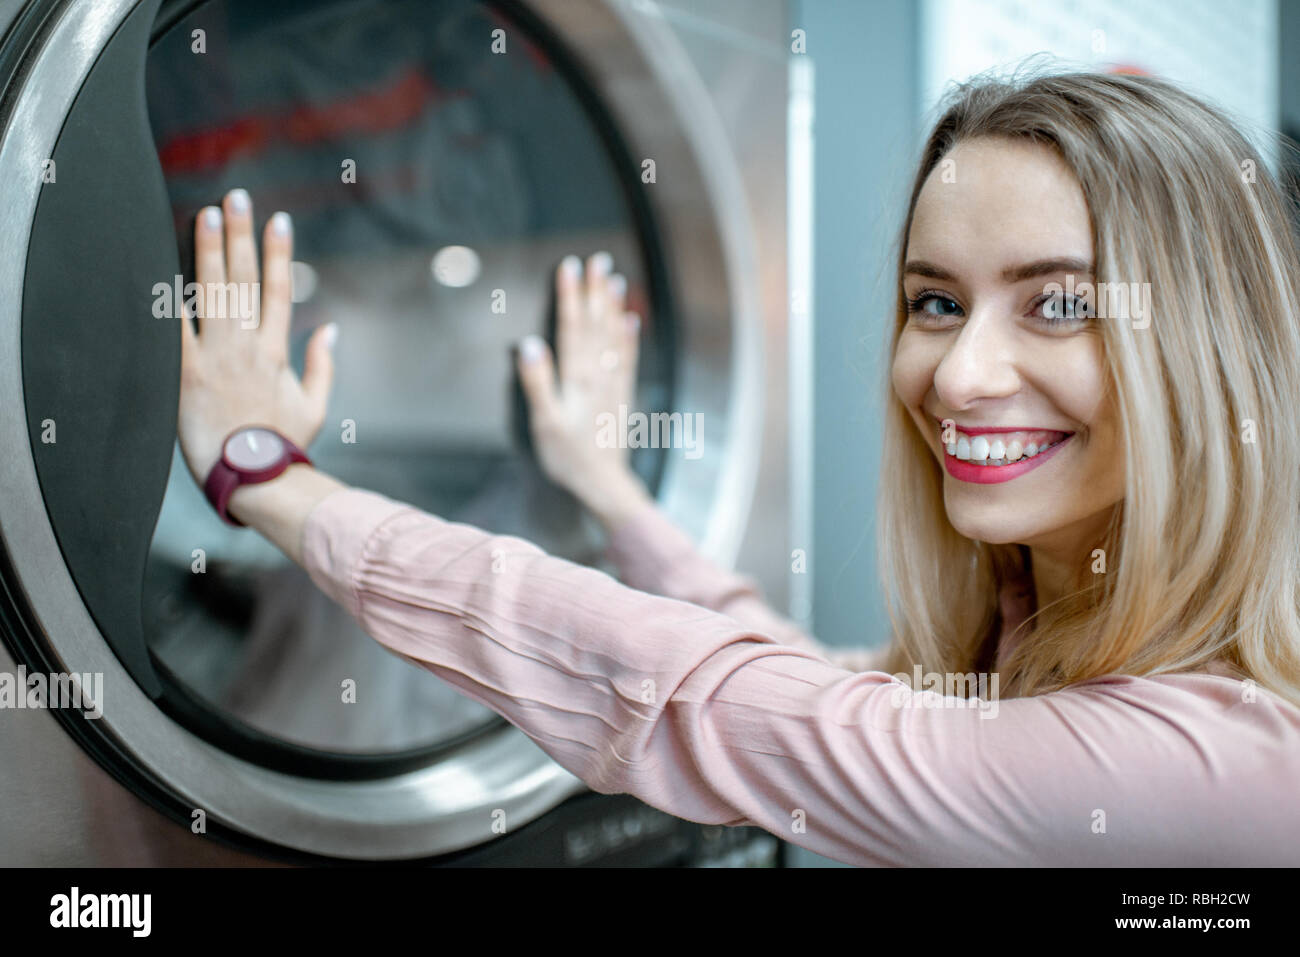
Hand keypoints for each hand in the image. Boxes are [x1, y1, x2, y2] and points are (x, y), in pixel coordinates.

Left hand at [177, 188, 336, 487]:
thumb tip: (329, 329)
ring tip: (207, 215)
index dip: (278, 253)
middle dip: (242, 235)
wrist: (257, 479)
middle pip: (245, 280)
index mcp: (277, 352)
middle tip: (237, 199)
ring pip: (213, 293)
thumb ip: (321, 364)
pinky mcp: (187, 375)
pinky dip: (169, 301)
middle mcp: (248, 347)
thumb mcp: (316, 406)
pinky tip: (162, 270)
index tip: (278, 222)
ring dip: (209, 251)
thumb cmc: (286, 447)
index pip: (279, 290)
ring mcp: (217, 358)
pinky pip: (175, 331)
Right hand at [516, 252, 651, 527]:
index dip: (570, 295)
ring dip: (614, 306)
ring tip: (616, 279)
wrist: (603, 482)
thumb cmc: (568, 456)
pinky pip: (628, 358)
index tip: (570, 266)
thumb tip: (528, 345)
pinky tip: (632, 320)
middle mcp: (598, 374)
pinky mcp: (622, 394)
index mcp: (577, 377)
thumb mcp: (544, 423)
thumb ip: (537, 383)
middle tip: (599, 259)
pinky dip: (630, 337)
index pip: (572, 327)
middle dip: (596, 291)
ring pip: (614, 336)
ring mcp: (613, 383)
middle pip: (596, 324)